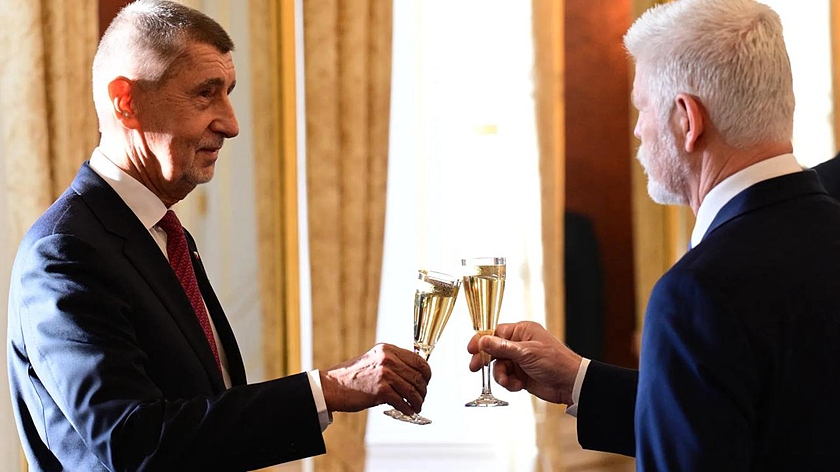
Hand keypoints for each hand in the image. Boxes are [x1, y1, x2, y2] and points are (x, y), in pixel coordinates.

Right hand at [320, 343, 431, 416]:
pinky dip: (408, 409)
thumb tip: (414, 376)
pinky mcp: (380, 390)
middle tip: (421, 398)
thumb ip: (393, 363)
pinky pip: (402, 401)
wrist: (332, 386)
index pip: (418, 360)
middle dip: (423, 390)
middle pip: (418, 376)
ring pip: (413, 390)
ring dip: (417, 401)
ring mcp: (385, 374)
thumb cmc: (352, 377)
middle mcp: (388, 358)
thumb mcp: (374, 360)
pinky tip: (407, 411)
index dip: (426, 374)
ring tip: (416, 406)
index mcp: (387, 349)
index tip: (426, 382)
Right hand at [467, 321, 581, 404]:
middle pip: (493, 350)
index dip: (482, 341)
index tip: (471, 349)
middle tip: (475, 368)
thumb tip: (482, 340)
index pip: (495, 333)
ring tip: (509, 381)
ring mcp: (520, 360)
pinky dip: (510, 383)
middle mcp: (519, 344)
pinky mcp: (522, 375)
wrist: (570, 384)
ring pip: (499, 367)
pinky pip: (506, 378)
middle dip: (486, 360)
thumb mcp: (526, 353)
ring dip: (501, 376)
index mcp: (522, 332)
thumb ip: (502, 347)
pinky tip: (518, 385)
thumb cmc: (555, 362)